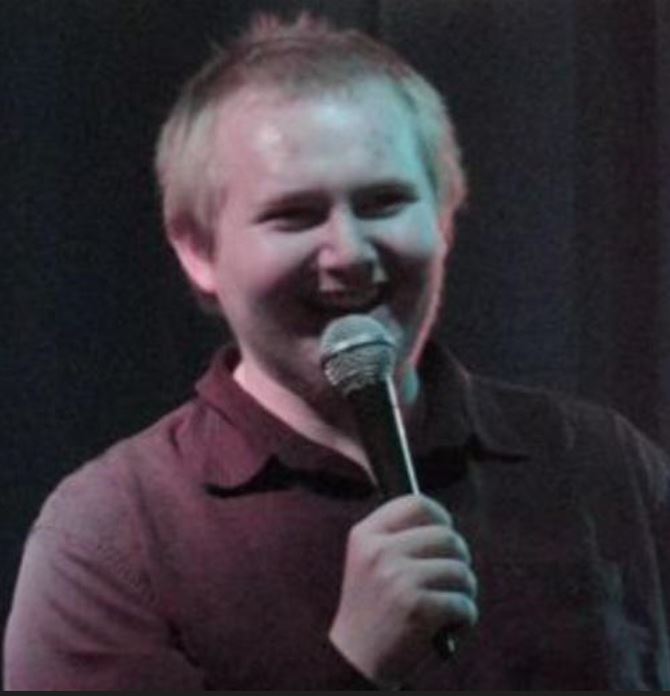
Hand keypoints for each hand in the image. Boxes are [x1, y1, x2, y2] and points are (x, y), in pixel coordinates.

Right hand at [329, 494, 477, 685]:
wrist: (354, 660)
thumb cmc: (372, 607)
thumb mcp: (370, 561)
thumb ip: (398, 537)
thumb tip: (445, 522)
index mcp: (366, 535)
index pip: (417, 503)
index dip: (440, 516)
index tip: (445, 532)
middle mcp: (380, 552)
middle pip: (448, 536)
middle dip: (460, 559)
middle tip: (453, 577)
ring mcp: (398, 579)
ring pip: (461, 571)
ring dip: (465, 591)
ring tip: (451, 605)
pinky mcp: (417, 609)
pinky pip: (464, 604)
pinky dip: (465, 618)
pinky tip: (449, 627)